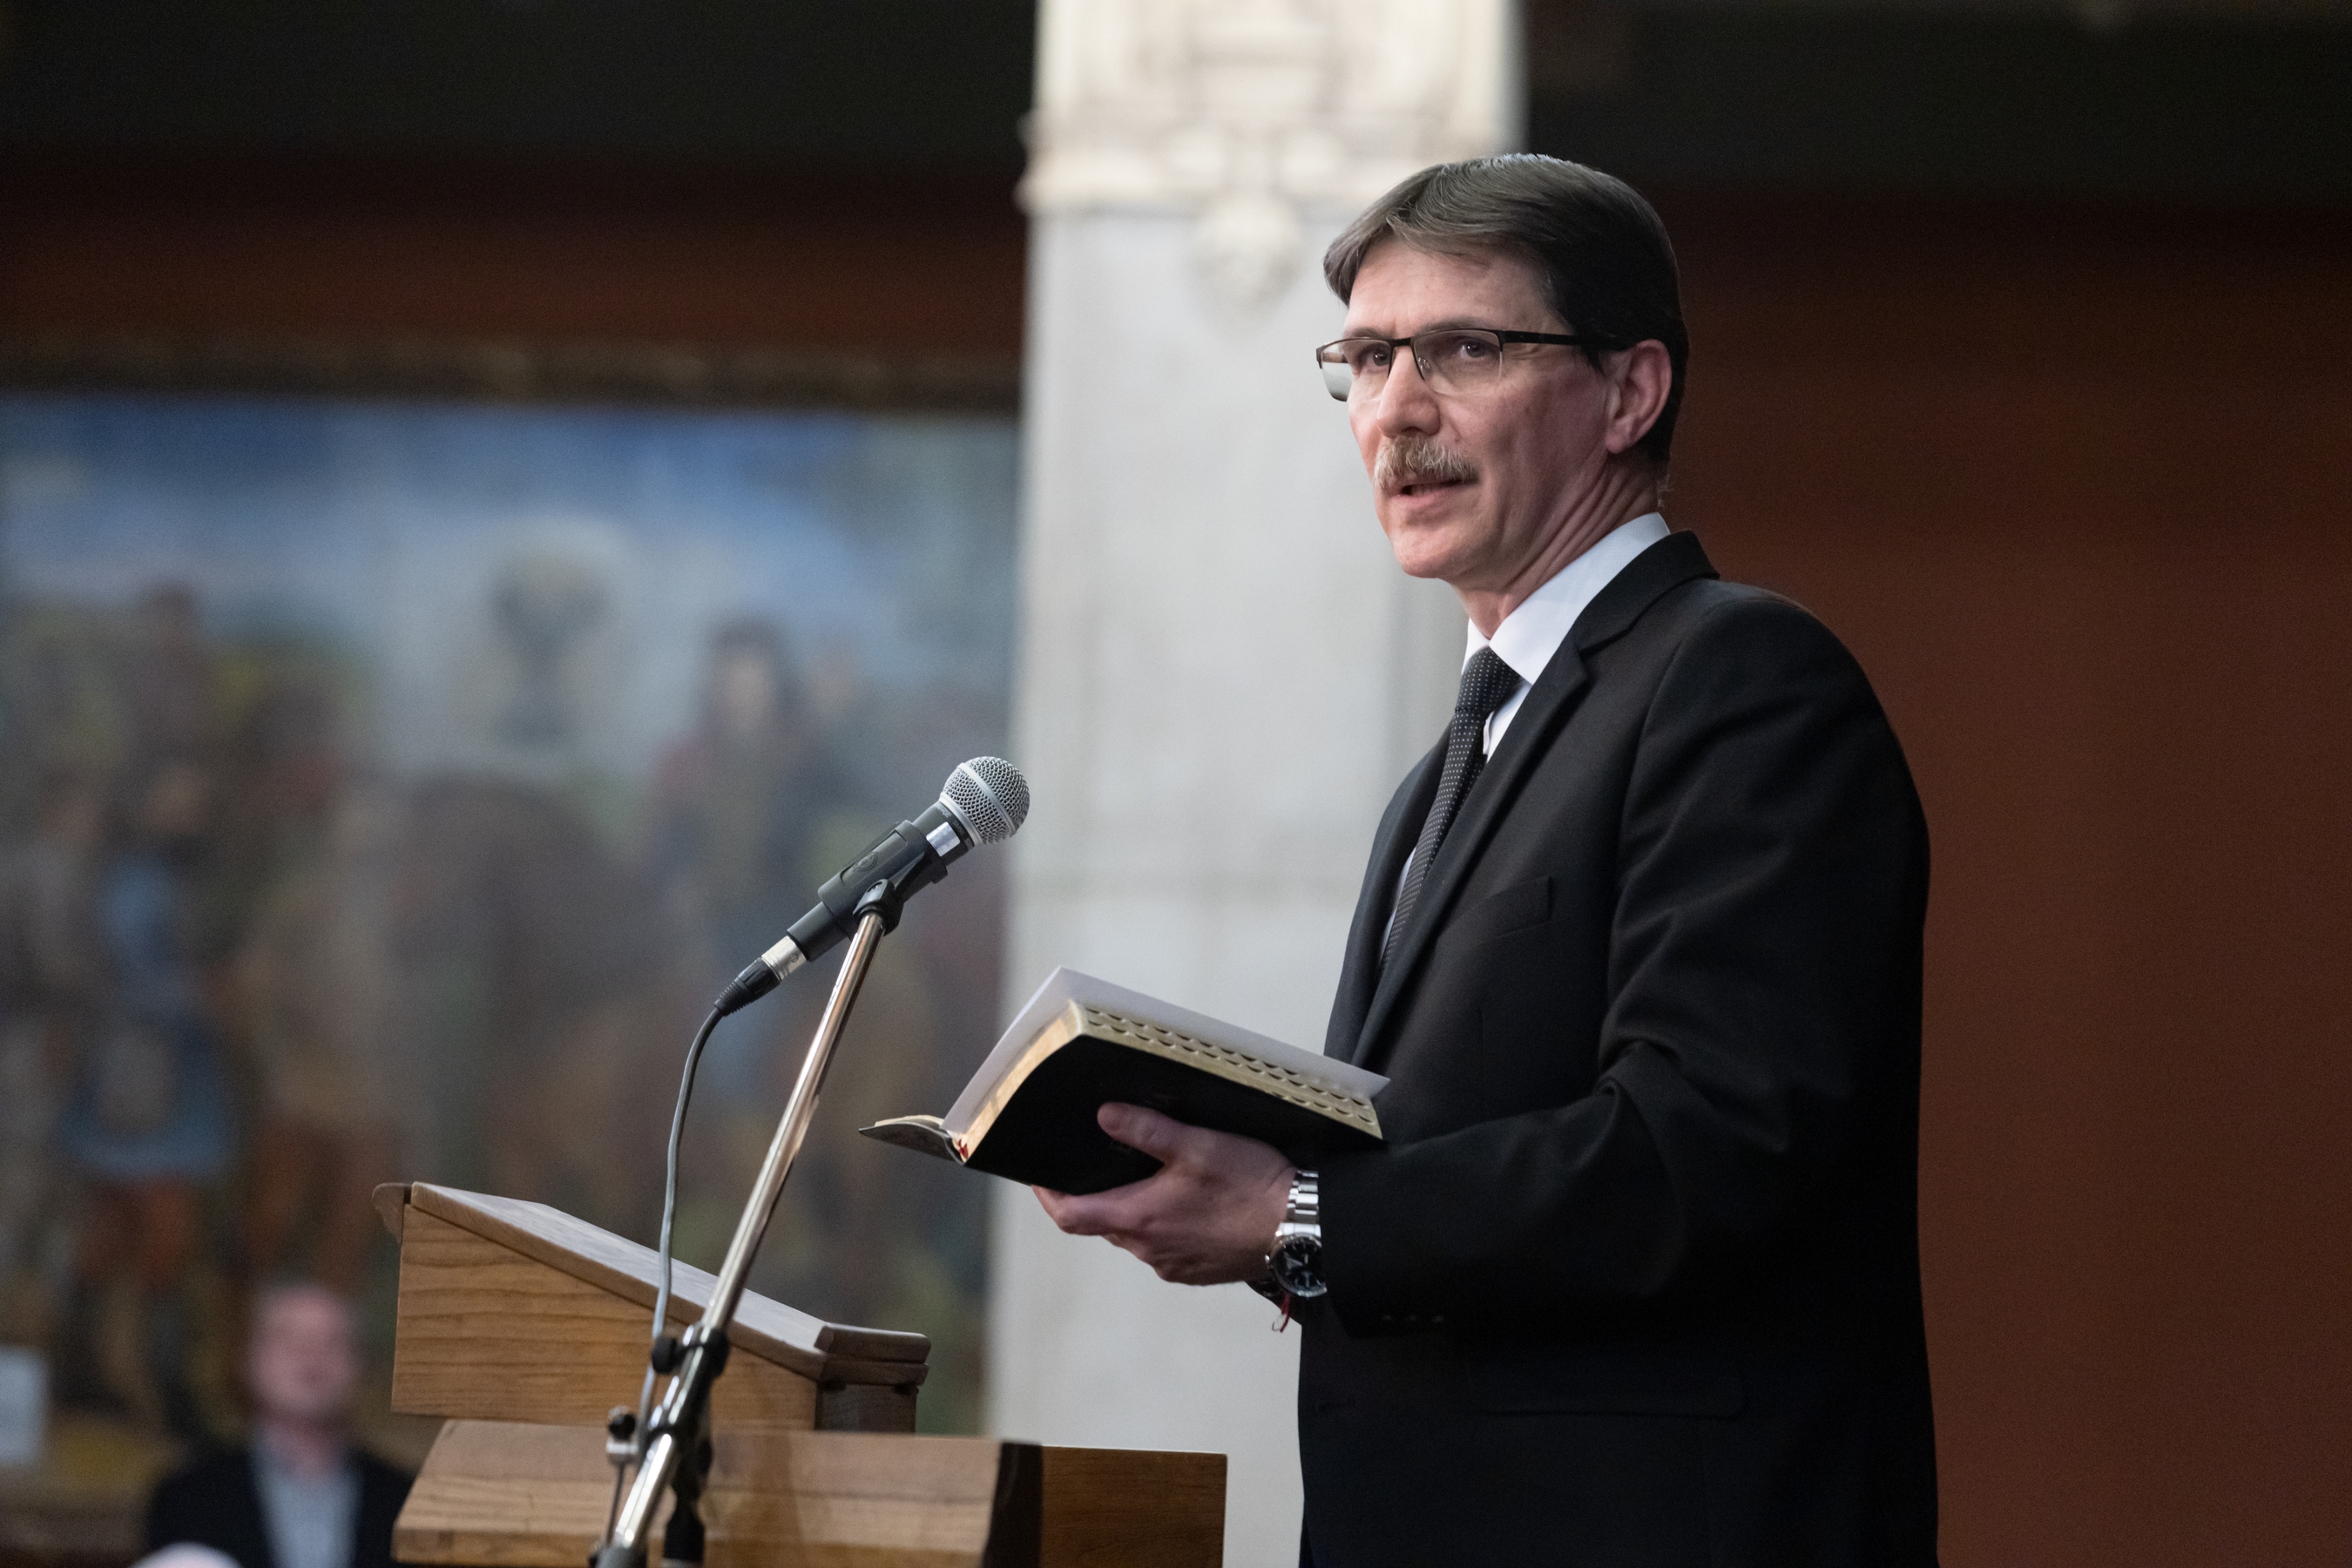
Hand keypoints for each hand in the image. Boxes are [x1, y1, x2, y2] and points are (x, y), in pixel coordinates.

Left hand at [1033, 1103, 1294, 1284]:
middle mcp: (1149, 1250)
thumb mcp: (1196, 1145)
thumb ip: (1146, 1131)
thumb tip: (1103, 1116)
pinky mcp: (1198, 1272)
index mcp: (1139, 1219)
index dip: (1048, 1197)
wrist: (1302, 1230)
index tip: (1040, 1178)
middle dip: (1095, 1197)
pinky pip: (1164, 1249)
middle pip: (1103, 1224)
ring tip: (1149, 1178)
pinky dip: (1162, 1226)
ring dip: (1133, 1211)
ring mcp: (1174, 1265)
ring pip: (1135, 1237)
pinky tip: (1186, 1204)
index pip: (1071, 1216)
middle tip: (1099, 1164)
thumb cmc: (1249, 1185)